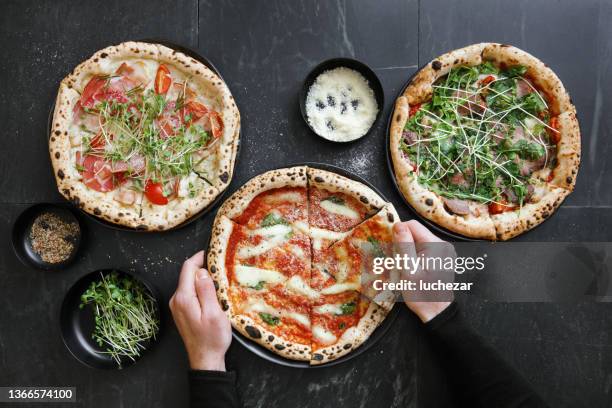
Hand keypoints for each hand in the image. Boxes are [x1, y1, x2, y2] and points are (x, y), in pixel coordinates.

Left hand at [169, 251, 231, 370]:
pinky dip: (200, 288)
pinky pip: (190, 293)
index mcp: (183, 298)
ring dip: (202, 278)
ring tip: (219, 278)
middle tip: (220, 265)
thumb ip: (206, 290)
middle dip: (203, 267)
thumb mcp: (214, 313)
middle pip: (187, 274)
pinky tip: (212, 292)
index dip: (200, 257)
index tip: (212, 252)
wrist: (205, 359)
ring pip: (189, 283)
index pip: (188, 268)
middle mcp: (177, 300)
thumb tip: (202, 271)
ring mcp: (178, 306)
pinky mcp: (182, 311)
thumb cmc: (212, 338)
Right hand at [393, 220, 453, 322]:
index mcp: (436, 245)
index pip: (413, 225)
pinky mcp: (441, 256)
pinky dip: (414, 254)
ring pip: (418, 240)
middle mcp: (443, 244)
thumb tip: (398, 225)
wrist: (436, 312)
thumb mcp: (409, 270)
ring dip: (408, 250)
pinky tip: (412, 267)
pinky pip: (423, 248)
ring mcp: (444, 250)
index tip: (391, 248)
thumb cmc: (422, 294)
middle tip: (398, 261)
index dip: (398, 233)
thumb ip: (404, 246)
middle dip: (403, 243)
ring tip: (405, 266)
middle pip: (416, 232)